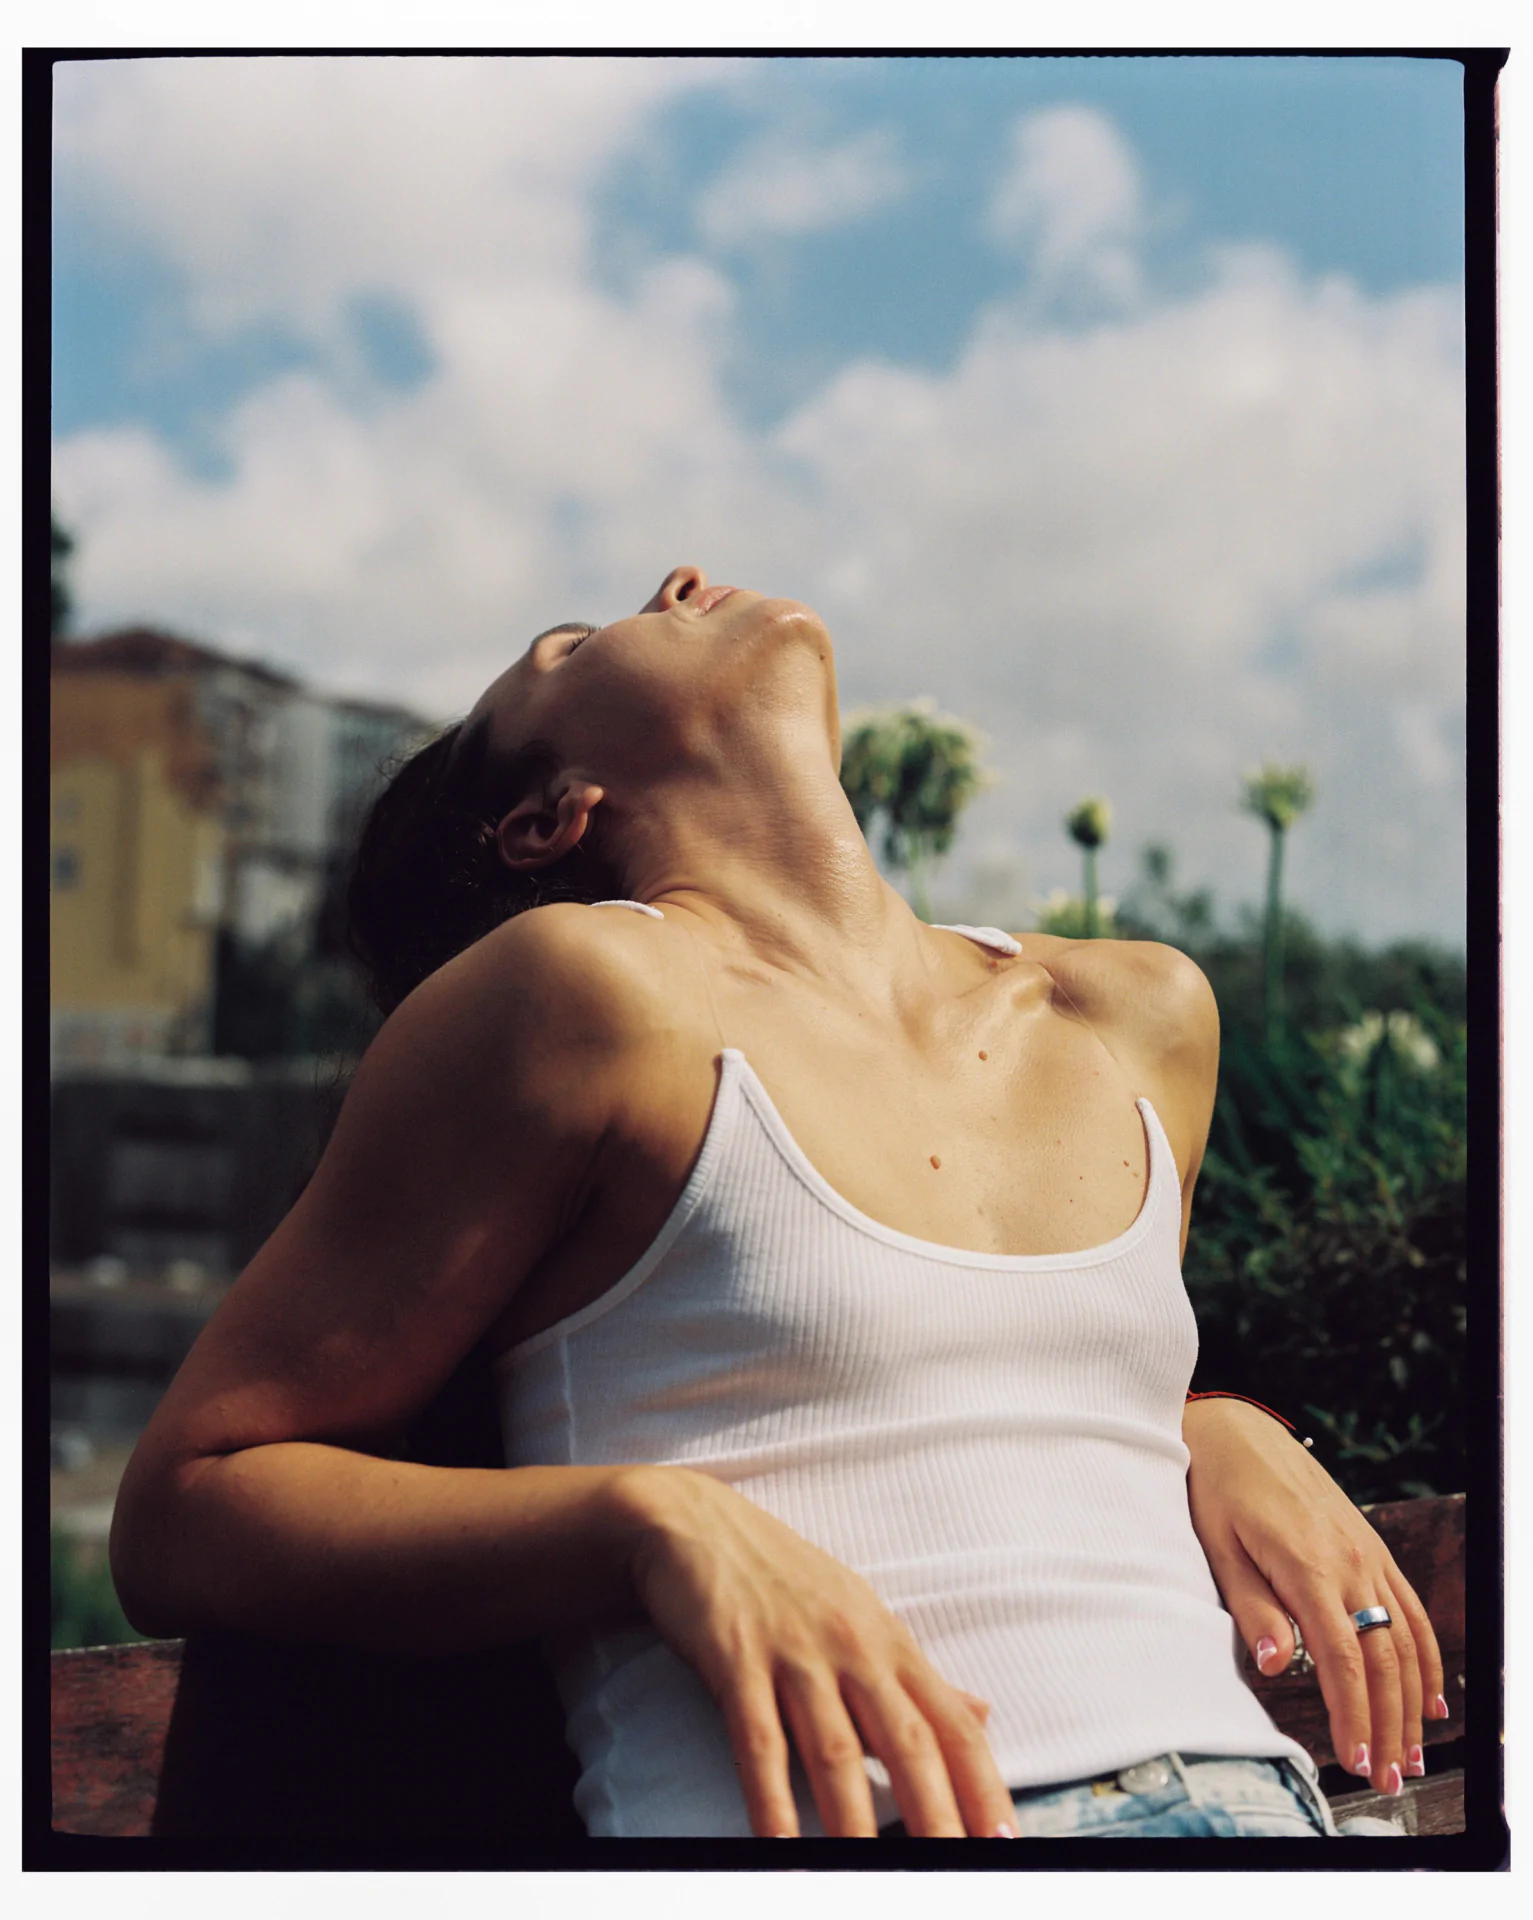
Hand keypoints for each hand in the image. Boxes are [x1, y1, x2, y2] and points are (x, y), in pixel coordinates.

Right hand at [615, 1465, 1015, 1837]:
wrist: (695, 1522)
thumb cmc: (783, 1577)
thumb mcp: (860, 1617)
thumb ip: (917, 1677)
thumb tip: (983, 1715)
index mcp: (888, 1642)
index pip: (951, 1723)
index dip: (983, 1784)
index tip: (1008, 1840)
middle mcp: (852, 1647)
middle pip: (908, 1743)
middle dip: (938, 1817)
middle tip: (958, 1873)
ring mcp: (795, 1652)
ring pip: (836, 1751)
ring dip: (858, 1825)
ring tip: (873, 1881)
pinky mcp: (736, 1658)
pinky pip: (758, 1740)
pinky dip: (772, 1802)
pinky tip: (782, 1850)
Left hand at [1182, 1397, 1447, 1795]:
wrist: (1235, 1431)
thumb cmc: (1216, 1491)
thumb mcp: (1218, 1548)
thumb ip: (1252, 1608)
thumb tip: (1280, 1666)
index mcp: (1308, 1565)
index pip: (1343, 1658)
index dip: (1354, 1713)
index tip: (1356, 1759)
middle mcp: (1349, 1561)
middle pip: (1384, 1658)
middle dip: (1389, 1723)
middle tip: (1389, 1777)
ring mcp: (1367, 1552)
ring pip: (1405, 1638)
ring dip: (1412, 1700)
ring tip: (1411, 1753)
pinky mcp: (1370, 1546)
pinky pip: (1409, 1606)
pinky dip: (1425, 1655)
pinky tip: (1429, 1695)